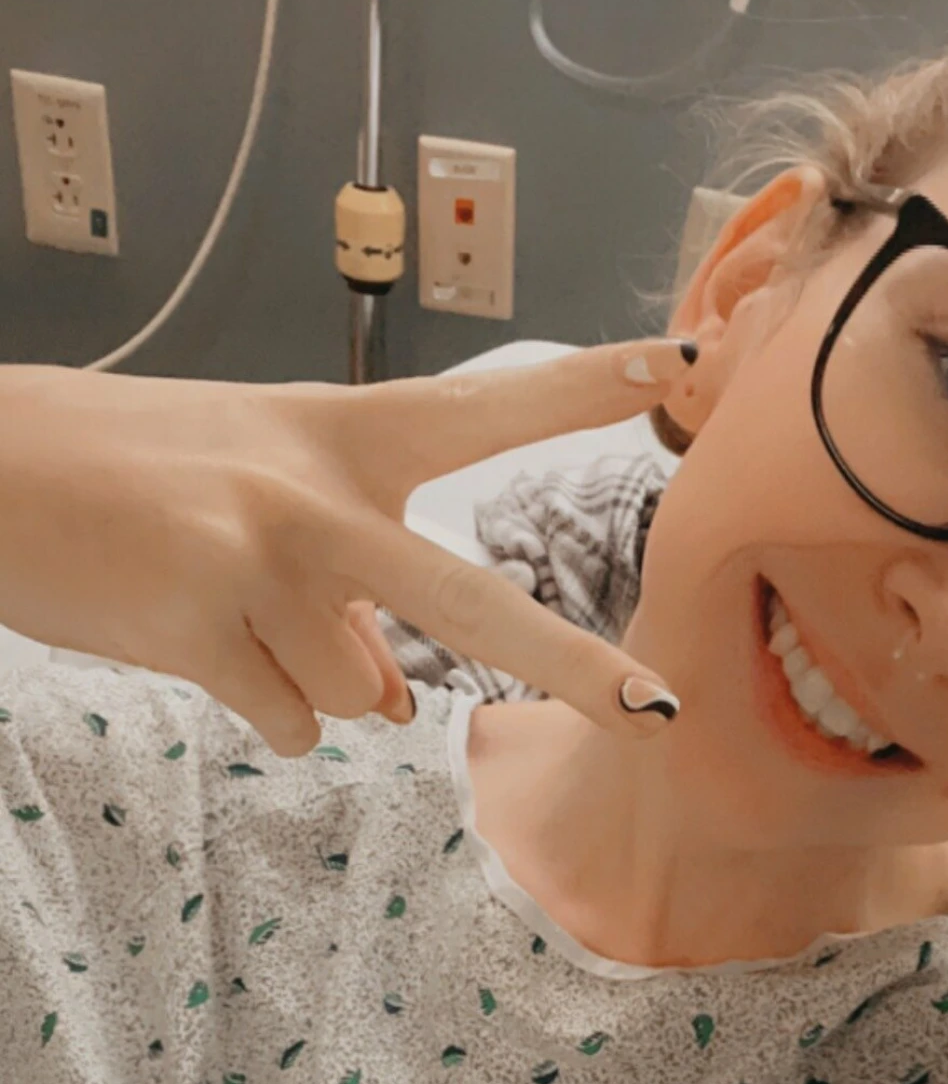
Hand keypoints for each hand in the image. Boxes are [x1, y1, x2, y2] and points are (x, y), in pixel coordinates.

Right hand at [0, 340, 698, 756]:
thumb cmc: (129, 476)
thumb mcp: (256, 503)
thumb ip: (346, 591)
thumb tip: (396, 704)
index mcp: (337, 431)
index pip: (484, 406)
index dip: (585, 384)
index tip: (683, 361)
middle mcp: (313, 494)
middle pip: (467, 603)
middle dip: (572, 669)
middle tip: (655, 717)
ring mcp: (259, 563)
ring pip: (351, 691)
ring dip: (307, 677)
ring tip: (225, 607)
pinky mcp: (200, 629)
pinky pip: (290, 722)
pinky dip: (259, 707)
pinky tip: (199, 643)